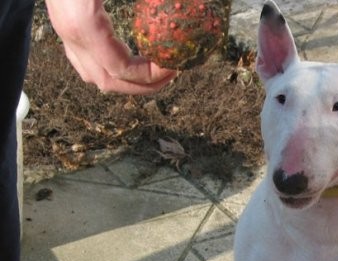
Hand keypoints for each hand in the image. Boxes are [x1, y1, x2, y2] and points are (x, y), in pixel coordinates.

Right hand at [45, 0, 176, 93]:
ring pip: (94, 75)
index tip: (176, 65)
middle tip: (171, 73)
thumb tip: (184, 4)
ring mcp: (63, 30)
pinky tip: (135, 54)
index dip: (152, 75)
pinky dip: (113, 67)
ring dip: (128, 79)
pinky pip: (87, 59)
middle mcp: (70, 33)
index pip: (121, 69)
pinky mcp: (64, 23)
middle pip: (108, 82)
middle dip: (144, 85)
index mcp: (84, 23)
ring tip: (157, 68)